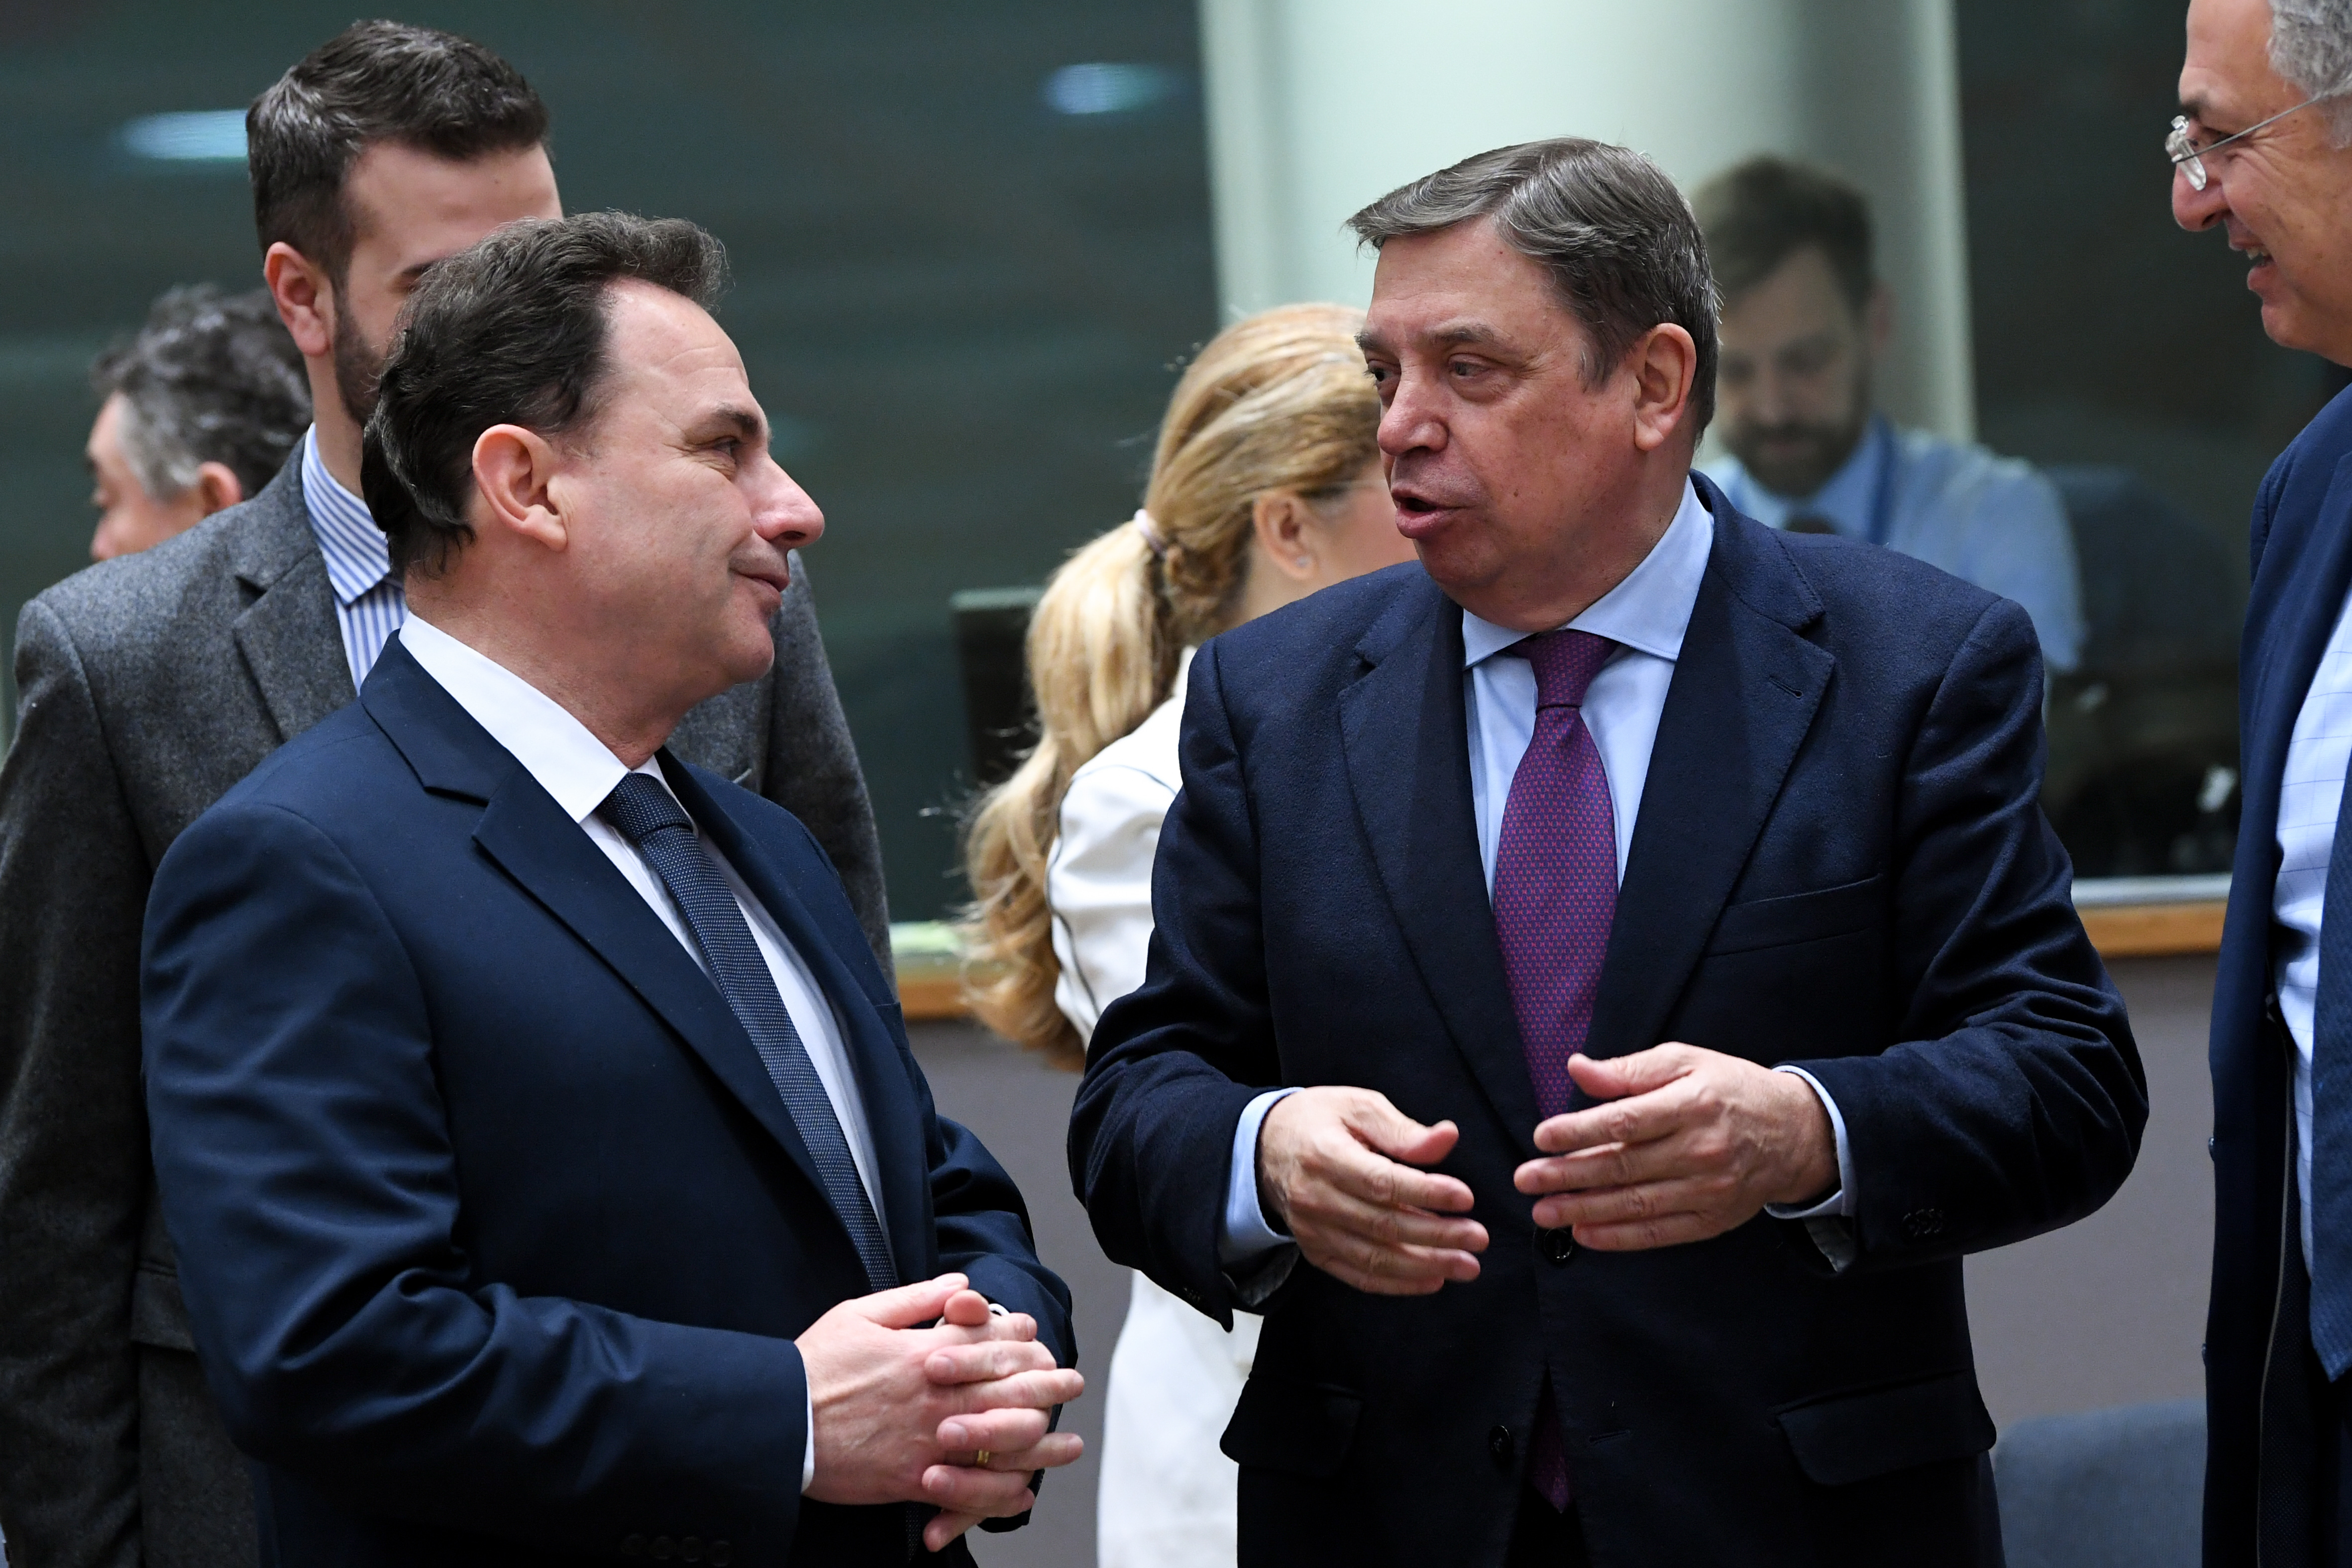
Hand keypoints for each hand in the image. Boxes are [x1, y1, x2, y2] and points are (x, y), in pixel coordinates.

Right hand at [798, 1272, 1083, 1534]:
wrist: (779, 1424)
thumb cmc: (814, 1367)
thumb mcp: (861, 1314)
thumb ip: (915, 1299)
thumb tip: (960, 1284)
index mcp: (923, 1352)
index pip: (989, 1341)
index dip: (1022, 1338)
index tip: (1039, 1337)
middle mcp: (934, 1396)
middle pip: (1008, 1389)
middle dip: (1049, 1385)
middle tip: (1072, 1383)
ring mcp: (926, 1439)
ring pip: (999, 1442)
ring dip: (1040, 1443)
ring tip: (1068, 1444)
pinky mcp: (911, 1479)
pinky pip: (969, 1491)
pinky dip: (999, 1494)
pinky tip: (1022, 1492)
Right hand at [1255, 1086, 1487, 1294]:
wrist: (1266, 1147)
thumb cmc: (1320, 1121)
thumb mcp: (1359, 1107)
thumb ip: (1402, 1129)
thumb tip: (1448, 1138)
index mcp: (1326, 1155)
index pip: (1381, 1182)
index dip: (1426, 1193)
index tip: (1465, 1198)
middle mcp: (1315, 1198)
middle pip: (1383, 1225)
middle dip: (1437, 1236)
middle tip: (1478, 1238)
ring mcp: (1313, 1230)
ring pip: (1374, 1257)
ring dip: (1425, 1265)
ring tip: (1466, 1266)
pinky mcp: (1315, 1250)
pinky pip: (1357, 1275)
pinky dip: (1396, 1284)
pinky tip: (1431, 1280)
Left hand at [1512, 1045, 1835, 1249]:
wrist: (1793, 1134)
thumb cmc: (1729, 1089)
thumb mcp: (1684, 1062)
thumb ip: (1628, 1070)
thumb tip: (1576, 1068)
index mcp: (1692, 1104)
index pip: (1626, 1121)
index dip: (1580, 1131)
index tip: (1542, 1137)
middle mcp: (1701, 1150)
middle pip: (1624, 1166)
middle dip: (1568, 1175)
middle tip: (1526, 1179)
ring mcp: (1708, 1190)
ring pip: (1636, 1205)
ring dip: (1584, 1210)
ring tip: (1543, 1211)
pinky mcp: (1711, 1220)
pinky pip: (1658, 1233)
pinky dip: (1618, 1237)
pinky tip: (1583, 1234)